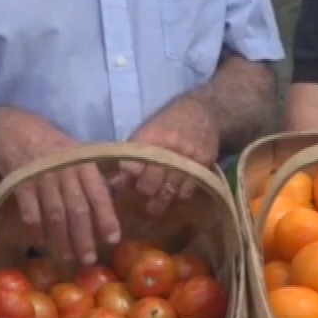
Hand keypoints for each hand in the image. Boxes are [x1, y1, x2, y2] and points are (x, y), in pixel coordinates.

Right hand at [0, 111, 120, 266]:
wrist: (16, 131)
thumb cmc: (53, 148)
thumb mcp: (78, 154)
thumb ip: (93, 177)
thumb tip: (111, 204)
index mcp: (84, 165)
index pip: (99, 195)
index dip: (106, 219)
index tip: (113, 240)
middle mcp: (65, 172)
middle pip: (78, 210)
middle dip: (85, 238)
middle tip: (89, 260)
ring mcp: (42, 178)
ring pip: (56, 216)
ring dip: (63, 240)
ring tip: (69, 258)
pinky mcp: (21, 184)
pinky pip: (31, 213)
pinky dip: (37, 231)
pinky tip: (42, 244)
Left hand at [117, 95, 219, 217]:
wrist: (203, 111)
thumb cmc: (168, 123)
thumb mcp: (146, 131)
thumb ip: (132, 156)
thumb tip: (115, 184)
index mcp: (150, 137)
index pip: (134, 165)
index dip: (128, 179)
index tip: (124, 186)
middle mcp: (169, 147)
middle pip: (151, 183)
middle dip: (145, 192)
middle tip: (143, 195)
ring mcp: (188, 157)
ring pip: (170, 191)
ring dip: (160, 200)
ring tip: (154, 205)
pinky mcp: (203, 165)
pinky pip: (188, 190)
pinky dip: (178, 196)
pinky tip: (174, 194)